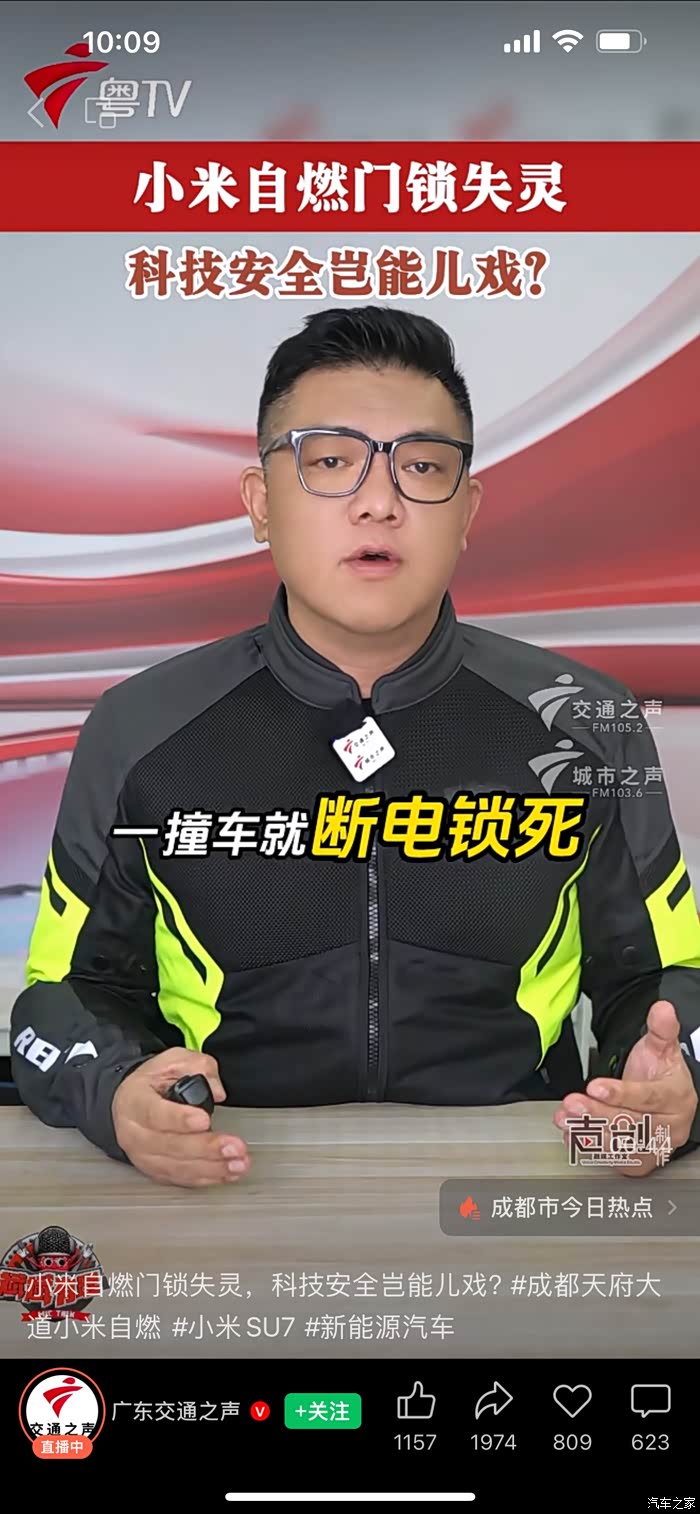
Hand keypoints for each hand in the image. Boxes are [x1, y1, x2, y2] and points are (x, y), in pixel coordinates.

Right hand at [112, 1048, 250, 1187]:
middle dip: (207, 1148)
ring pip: (179, 1166)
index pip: (155, 1113)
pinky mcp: (156, 1171)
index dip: (180, 1119)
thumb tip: (217, 1091)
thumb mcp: (171, 1061)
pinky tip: (227, 1172)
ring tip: (238, 1163)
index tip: (203, 1120)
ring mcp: (144, 1156)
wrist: (127, 1105)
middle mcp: (135, 1133)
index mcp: (135, 1101)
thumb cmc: (150, 1085)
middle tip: (233, 1147)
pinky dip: (207, 1177)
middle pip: (171, 1145)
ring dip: (213, 1167)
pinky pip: (182, 1178)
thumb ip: (198, 1067)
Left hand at [553, 999, 697, 1176]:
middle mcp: (668, 1128)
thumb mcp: (663, 1048)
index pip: (649, 1098)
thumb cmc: (662, 1076)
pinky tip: (572, 1134)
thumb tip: (663, 1008)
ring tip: (565, 1118)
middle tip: (572, 1104)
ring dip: (589, 1132)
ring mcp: (654, 1147)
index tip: (594, 1087)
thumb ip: (661, 1029)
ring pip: (621, 1144)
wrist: (668, 1101)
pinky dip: (590, 1146)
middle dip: (598, 1114)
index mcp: (676, 1098)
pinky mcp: (639, 1161)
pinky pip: (613, 1157)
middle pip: (632, 1124)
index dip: (621, 1094)